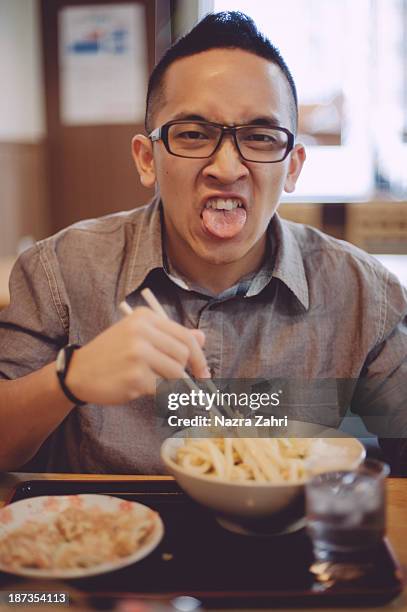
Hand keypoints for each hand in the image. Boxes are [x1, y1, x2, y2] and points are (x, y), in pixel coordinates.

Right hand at [65, 307, 208, 403]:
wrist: (78, 372)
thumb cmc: (111, 355)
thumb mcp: (138, 337)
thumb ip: (169, 337)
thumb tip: (202, 338)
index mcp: (145, 318)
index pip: (185, 336)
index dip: (199, 356)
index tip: (202, 372)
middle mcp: (142, 332)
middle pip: (183, 354)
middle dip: (187, 372)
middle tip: (186, 385)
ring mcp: (138, 354)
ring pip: (176, 373)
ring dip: (172, 385)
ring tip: (155, 384)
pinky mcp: (135, 377)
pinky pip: (163, 389)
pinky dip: (161, 395)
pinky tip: (144, 390)